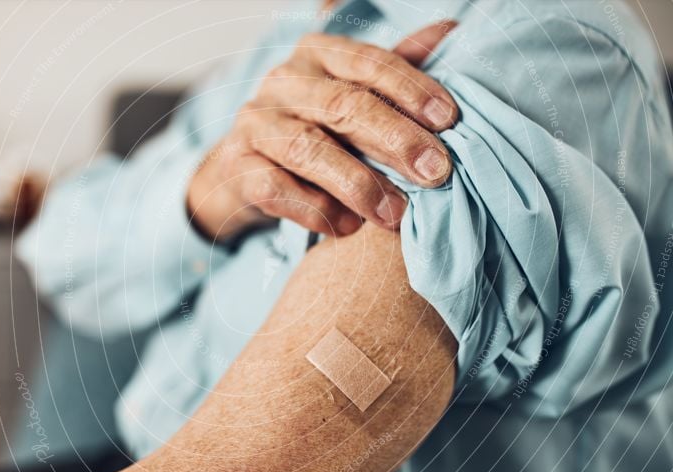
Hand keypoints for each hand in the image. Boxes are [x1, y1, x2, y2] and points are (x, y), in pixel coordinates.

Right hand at [187, 20, 457, 242]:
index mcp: (317, 54)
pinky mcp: (237, 166)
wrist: (247, 167)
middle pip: (342, 105)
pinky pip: (277, 188)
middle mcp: (282, 82)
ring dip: (358, 184)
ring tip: (394, 214)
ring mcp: (255, 124)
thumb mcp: (354, 94)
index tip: (449, 120)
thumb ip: (394, 70)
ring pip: (309, 149)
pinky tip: (349, 227)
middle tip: (435, 173)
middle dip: (395, 140)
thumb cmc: (315, 127)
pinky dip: (316, 210)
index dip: (410, 88)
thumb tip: (449, 29)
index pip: (368, 63)